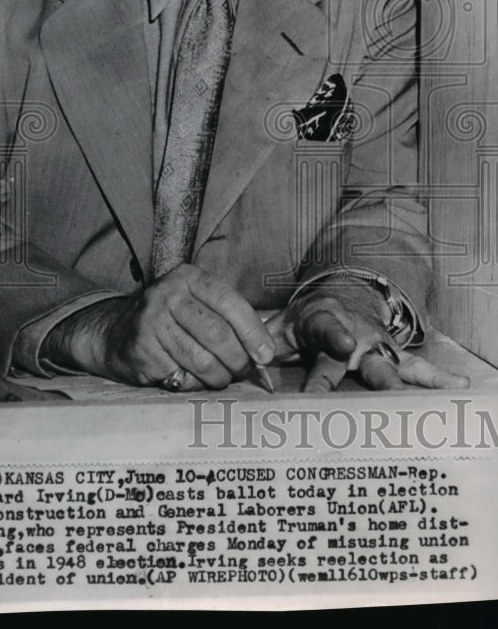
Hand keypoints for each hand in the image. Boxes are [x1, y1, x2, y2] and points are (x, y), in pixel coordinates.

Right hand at [42, 264, 274, 389]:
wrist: (114, 332)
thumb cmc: (169, 319)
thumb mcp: (194, 302)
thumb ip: (227, 318)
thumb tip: (263, 352)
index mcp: (188, 277)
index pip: (229, 302)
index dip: (252, 331)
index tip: (266, 355)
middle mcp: (167, 294)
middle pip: (217, 334)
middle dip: (238, 359)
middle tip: (243, 371)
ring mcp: (151, 322)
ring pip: (202, 360)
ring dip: (219, 377)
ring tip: (220, 377)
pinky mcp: (142, 350)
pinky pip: (181, 376)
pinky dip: (194, 384)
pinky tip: (189, 377)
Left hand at [266, 280, 468, 392]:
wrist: (341, 297)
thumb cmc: (305, 321)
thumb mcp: (281, 326)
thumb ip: (262, 346)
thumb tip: (243, 367)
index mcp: (325, 322)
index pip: (328, 331)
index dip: (334, 339)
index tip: (342, 346)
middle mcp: (357, 335)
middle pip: (368, 359)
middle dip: (378, 376)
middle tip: (388, 395)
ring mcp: (378, 346)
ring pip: (394, 367)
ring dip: (408, 386)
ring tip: (425, 405)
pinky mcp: (393, 355)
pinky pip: (417, 368)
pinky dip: (437, 378)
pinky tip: (459, 387)